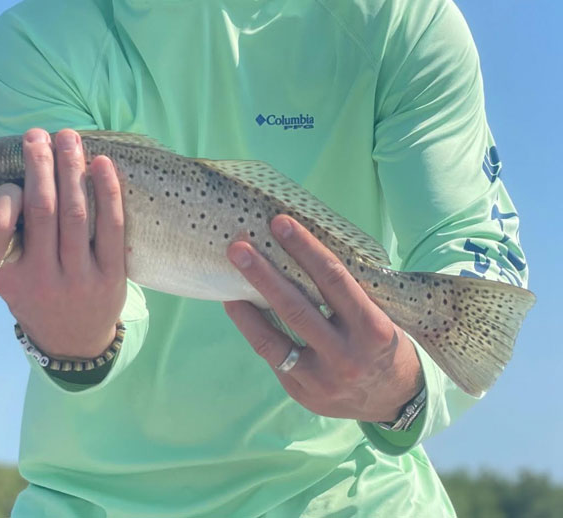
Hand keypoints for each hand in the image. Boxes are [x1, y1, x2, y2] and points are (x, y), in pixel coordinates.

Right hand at [0, 128, 126, 359]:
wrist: (74, 343)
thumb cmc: (37, 293)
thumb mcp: (10, 275)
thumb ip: (8, 236)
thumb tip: (20, 173)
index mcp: (6, 276)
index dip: (3, 196)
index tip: (13, 180)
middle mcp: (40, 279)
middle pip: (41, 210)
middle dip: (40, 166)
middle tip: (38, 134)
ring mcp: (78, 279)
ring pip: (76, 213)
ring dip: (72, 169)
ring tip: (69, 138)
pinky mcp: (111, 277)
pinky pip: (111, 227)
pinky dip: (108, 191)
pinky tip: (103, 164)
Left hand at [224, 215, 422, 422]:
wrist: (396, 402)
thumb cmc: (382, 343)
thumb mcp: (380, 315)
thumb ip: (347, 292)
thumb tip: (302, 248)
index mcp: (372, 327)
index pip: (334, 279)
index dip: (305, 249)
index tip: (280, 223)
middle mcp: (347, 355)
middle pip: (297, 308)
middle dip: (264, 275)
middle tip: (238, 248)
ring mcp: (322, 378)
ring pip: (274, 340)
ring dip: (246, 307)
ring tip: (229, 278)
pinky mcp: (302, 392)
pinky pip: (272, 356)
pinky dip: (251, 329)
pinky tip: (237, 305)